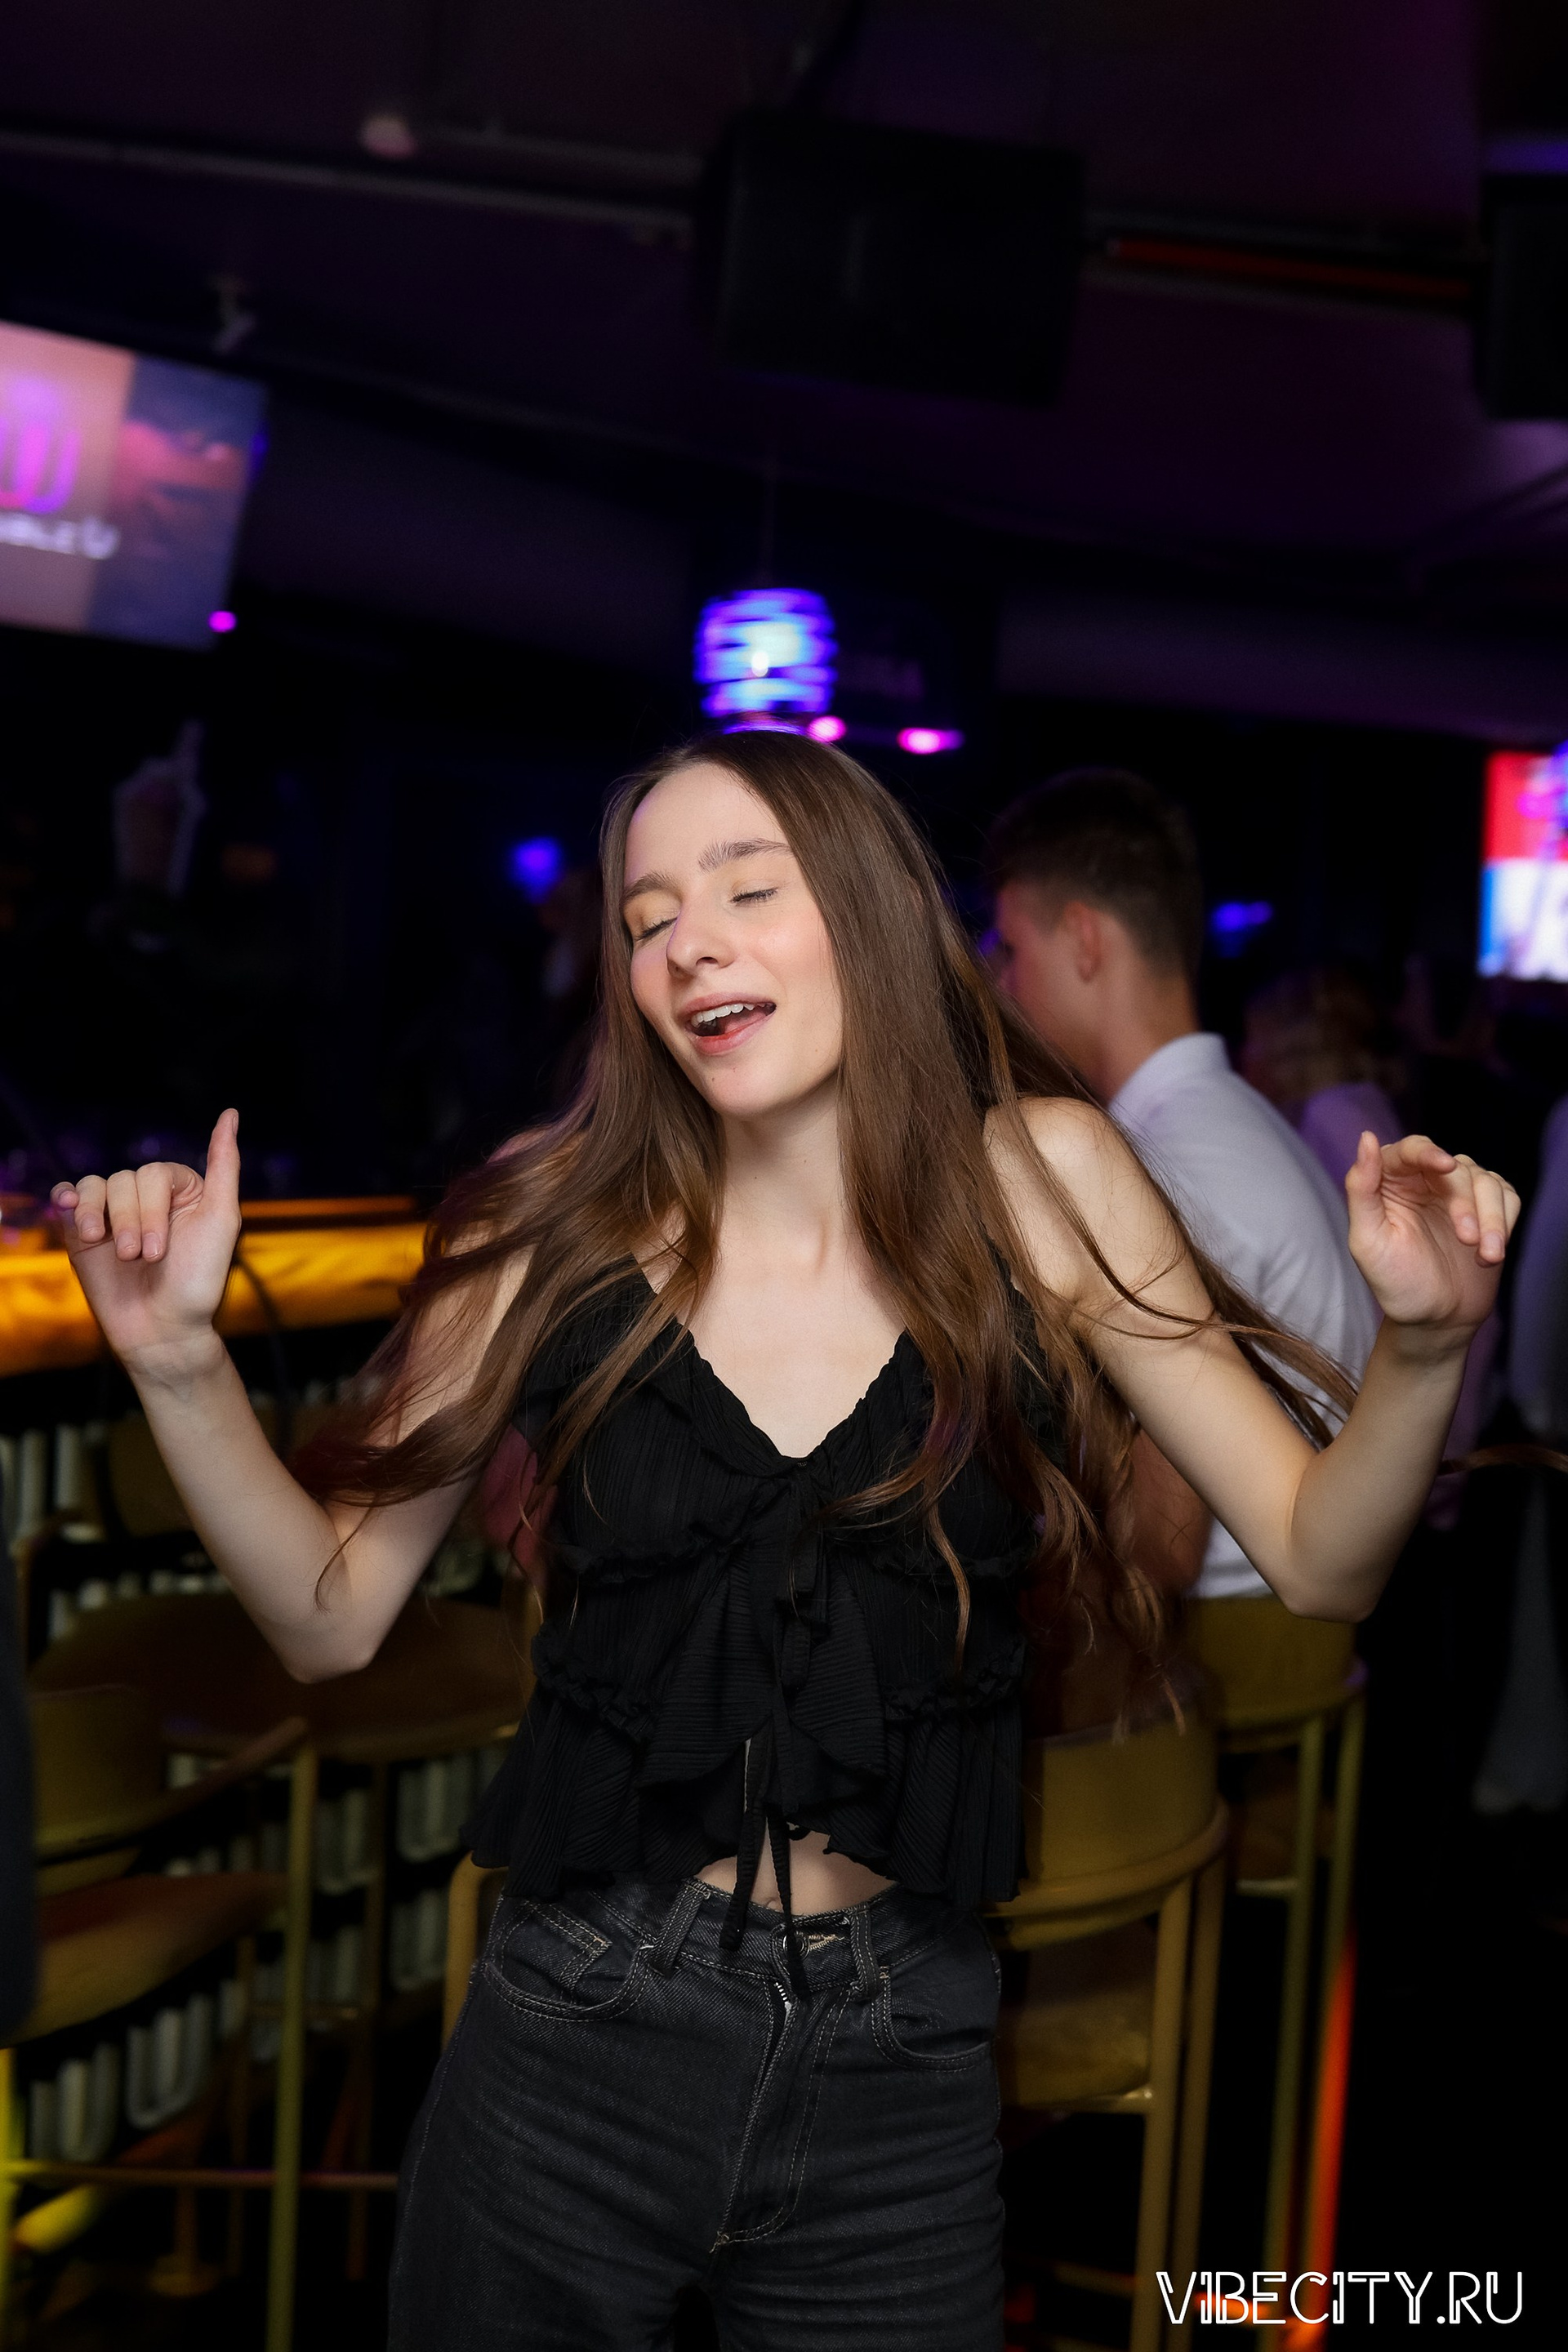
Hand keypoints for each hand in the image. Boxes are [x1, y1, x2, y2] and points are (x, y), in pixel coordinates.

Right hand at [51, 1109, 242, 1370]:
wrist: (161, 1330)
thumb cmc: (197, 1281)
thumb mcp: (222, 1219)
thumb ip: (225, 1165)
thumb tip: (230, 1113)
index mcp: (183, 1189)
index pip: (155, 1173)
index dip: (153, 1209)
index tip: (159, 1251)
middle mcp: (149, 1196)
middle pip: (124, 1180)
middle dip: (130, 1222)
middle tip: (138, 1258)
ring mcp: (116, 1212)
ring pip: (96, 1186)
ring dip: (99, 1217)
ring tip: (109, 1250)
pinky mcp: (86, 1231)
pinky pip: (69, 1197)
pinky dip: (67, 1200)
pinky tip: (69, 1211)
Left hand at [1345, 1132, 1519, 1340]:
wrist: (1435, 1320)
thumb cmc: (1396, 1283)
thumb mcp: (1367, 1241)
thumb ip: (1361, 1189)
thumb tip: (1367, 1139)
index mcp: (1391, 1183)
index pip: (1410, 1150)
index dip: (1427, 1152)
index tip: (1445, 1166)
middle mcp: (1426, 1182)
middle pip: (1456, 1167)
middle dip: (1464, 1202)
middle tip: (1466, 1239)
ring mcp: (1459, 1195)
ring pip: (1486, 1181)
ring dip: (1491, 1217)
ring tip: (1486, 1254)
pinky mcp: (1488, 1210)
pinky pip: (1508, 1196)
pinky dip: (1505, 1223)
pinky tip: (1492, 1254)